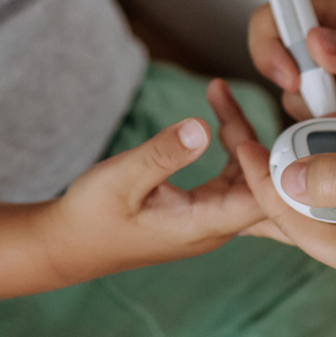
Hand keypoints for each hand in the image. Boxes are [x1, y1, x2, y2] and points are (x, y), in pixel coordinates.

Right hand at [37, 80, 269, 280]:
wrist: (70, 244)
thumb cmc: (91, 216)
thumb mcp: (121, 179)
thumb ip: (162, 154)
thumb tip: (201, 127)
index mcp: (203, 225)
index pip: (261, 200)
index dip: (265, 162)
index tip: (239, 122)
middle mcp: (215, 226)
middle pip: (260, 181)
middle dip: (251, 134)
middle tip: (220, 94)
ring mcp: (210, 218)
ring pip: (246, 175)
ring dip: (237, 134)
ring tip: (216, 92)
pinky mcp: (201, 209)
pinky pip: (230, 176)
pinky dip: (227, 146)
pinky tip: (216, 120)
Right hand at [248, 0, 335, 128]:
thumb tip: (317, 43)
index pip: (281, 13)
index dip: (272, 43)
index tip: (293, 74)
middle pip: (278, 60)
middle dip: (291, 89)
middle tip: (330, 107)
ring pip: (297, 100)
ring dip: (314, 117)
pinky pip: (325, 126)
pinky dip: (333, 137)